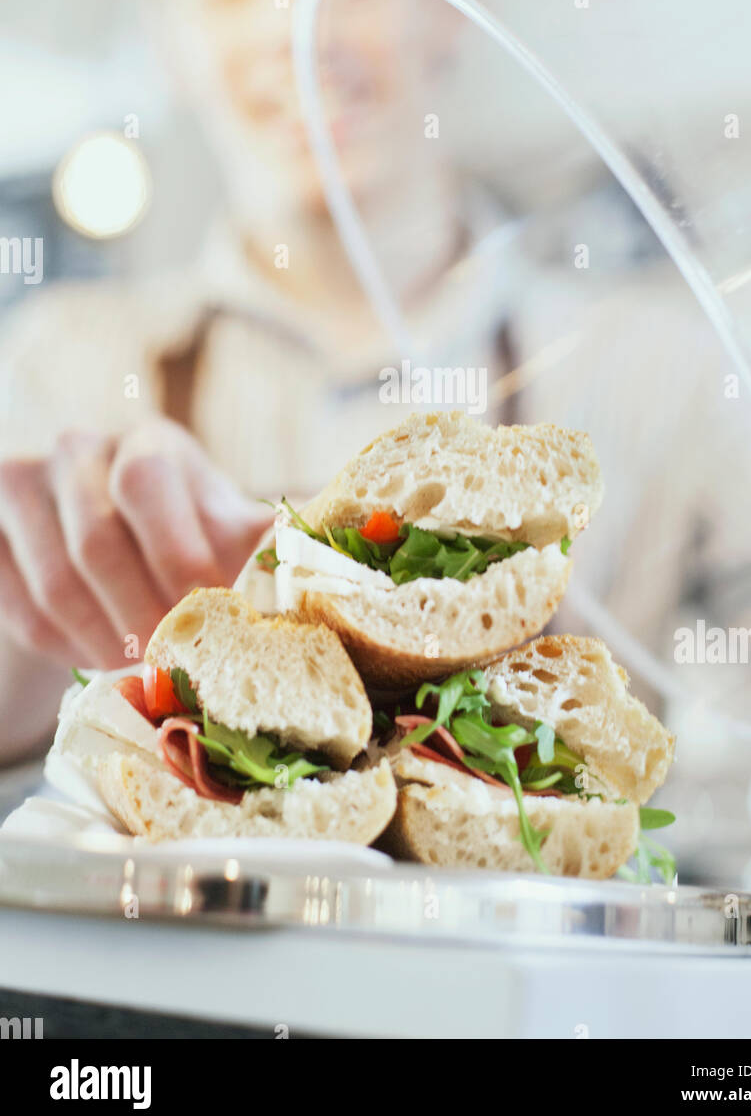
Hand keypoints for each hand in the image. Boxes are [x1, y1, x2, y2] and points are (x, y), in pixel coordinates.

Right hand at [0, 418, 270, 672]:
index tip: (208, 618)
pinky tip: (96, 659)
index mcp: (150, 444)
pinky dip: (60, 647)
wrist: (117, 563)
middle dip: (142, 617)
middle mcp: (78, 451)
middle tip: (175, 666)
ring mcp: (22, 488)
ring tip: (143, 671)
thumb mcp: (234, 532)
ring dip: (103, 642)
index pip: (145, 485)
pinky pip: (15, 608)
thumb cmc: (191, 546)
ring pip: (54, 583)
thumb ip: (278, 539)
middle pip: (95, 541)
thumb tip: (351, 542)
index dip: (176, 558)